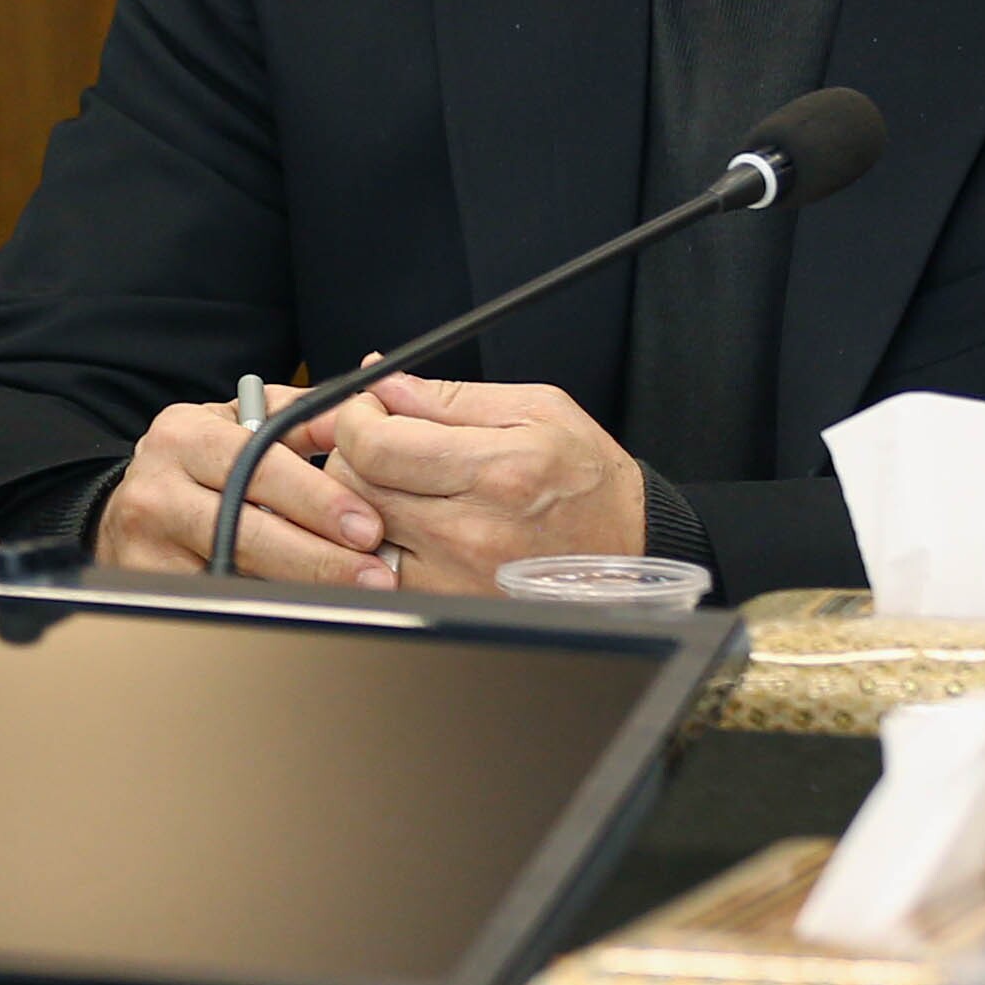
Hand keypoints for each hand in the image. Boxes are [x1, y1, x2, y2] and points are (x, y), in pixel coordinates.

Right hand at [97, 398, 398, 587]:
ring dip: (298, 590)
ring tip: (350, 598)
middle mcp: (157, 486)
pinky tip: (303, 611)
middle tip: (373, 575)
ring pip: (234, 573)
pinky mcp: (146, 584)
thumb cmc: (199, 464)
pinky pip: (218, 600)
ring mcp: (146, 542)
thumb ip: (301, 417)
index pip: (257, 465)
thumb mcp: (241, 425)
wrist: (134, 508)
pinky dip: (264, 606)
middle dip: (318, 558)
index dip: (317, 500)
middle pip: (246, 529)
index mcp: (184, 435)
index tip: (367, 527)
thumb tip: (361, 417)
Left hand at [320, 373, 646, 591]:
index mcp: (498, 471)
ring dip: (360, 501)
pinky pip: (377, 570)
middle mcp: (471, 531)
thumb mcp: (538, 410)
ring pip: (356, 533)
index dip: (355, 419)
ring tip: (399, 485)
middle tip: (382, 444)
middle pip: (354, 487)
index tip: (368, 410)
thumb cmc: (590, 482)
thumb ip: (451, 397)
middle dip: (353, 455)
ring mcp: (455, 578)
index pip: (375, 446)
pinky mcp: (447, 605)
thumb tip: (384, 380)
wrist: (631, 553)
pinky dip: (376, 545)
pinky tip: (406, 527)